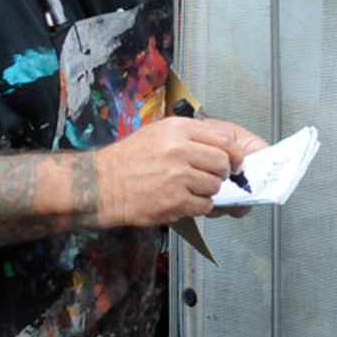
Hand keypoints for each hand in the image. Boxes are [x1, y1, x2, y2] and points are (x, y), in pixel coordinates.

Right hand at [94, 116, 265, 226]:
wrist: (102, 184)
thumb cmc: (128, 160)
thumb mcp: (158, 133)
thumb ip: (189, 136)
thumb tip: (219, 145)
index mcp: (178, 129)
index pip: (224, 139)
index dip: (233, 153)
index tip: (234, 161)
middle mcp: (179, 150)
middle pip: (223, 163)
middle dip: (222, 173)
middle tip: (212, 176)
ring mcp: (178, 177)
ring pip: (215, 186)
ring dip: (208, 191)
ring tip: (191, 189)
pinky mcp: (175, 201)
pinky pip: (204, 205)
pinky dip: (199, 206)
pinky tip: (185, 201)